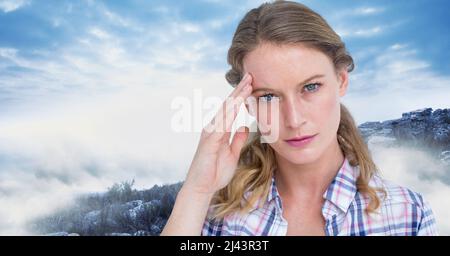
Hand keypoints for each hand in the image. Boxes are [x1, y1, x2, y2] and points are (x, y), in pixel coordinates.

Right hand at [182, 73, 252, 195]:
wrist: (202, 188)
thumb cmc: (216, 172)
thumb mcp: (233, 153)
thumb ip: (237, 138)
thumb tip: (244, 125)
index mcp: (220, 130)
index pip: (232, 109)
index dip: (241, 96)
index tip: (253, 84)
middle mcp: (213, 128)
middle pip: (228, 105)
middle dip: (239, 90)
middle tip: (251, 76)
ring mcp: (210, 133)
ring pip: (224, 111)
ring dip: (235, 97)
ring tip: (246, 85)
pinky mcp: (208, 141)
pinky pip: (219, 124)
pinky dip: (228, 114)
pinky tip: (236, 105)